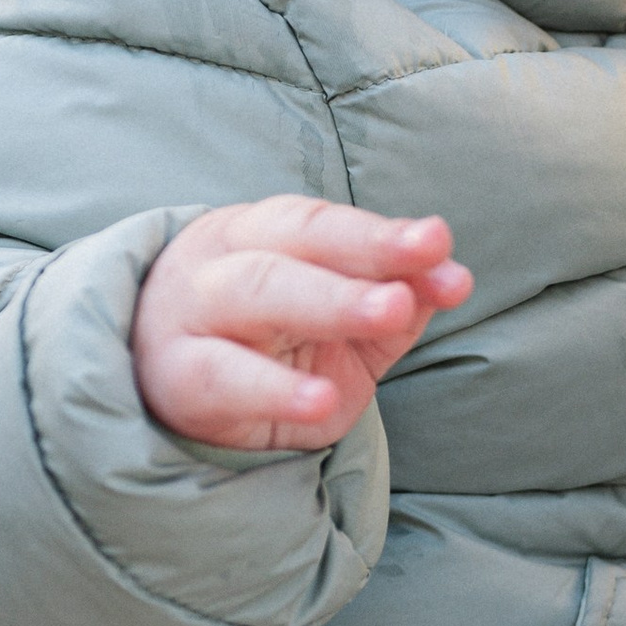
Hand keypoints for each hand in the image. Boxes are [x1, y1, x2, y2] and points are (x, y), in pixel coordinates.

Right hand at [132, 198, 471, 451]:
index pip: (322, 224)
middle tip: (419, 280)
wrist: (169, 393)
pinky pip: (223, 378)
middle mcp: (221, 261)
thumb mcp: (341, 321)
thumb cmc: (266, 344)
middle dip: (362, 257)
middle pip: (291, 250)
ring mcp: (191, 317)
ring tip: (392, 314)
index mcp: (260, 232)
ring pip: (256, 294)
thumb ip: (398, 297)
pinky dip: (273, 389)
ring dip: (330, 303)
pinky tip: (321, 401)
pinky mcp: (177, 380)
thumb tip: (456, 278)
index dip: (379, 234)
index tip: (438, 242)